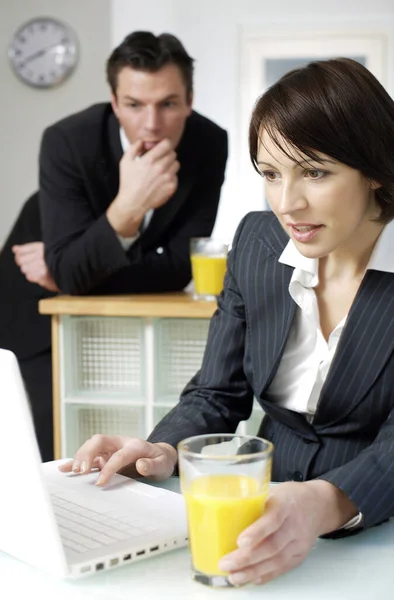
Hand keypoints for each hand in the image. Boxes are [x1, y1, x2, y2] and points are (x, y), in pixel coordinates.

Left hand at [12, 242, 58, 291]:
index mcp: (41, 248)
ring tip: (39, 270)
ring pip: (24, 269)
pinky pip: (29, 277)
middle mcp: (41, 256)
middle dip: (25, 263)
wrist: (71, 269)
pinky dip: (33, 277)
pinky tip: (40, 275)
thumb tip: (14, 249)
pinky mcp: (43, 277)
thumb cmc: (57, 260)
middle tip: (34, 265)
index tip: (21, 257)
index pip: (22, 251)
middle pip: (20, 260)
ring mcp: (42, 267)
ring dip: (30, 271)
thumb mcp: (44, 250)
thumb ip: (27, 249)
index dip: (19, 255)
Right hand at [58, 434, 177, 485]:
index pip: (118, 455)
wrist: (160, 455)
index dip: (109, 468)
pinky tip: (64, 467)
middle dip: (88, 454)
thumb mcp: (162, 464)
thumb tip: (141, 465)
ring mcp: (111, 448)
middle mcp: (120, 443)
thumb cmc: (160, 461)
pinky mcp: (105, 455)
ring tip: (71, 471)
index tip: (100, 482)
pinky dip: (76, 460)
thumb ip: (152, 465)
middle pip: (99, 441)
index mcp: (135, 445)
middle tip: (80, 471)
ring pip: (91, 446)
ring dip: (80, 456)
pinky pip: (89, 456)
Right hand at [107, 138, 179, 236]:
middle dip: (166, 155)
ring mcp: (167, 178)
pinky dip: (171, 177)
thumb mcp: (125, 162)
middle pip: (173, 153)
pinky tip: (162, 180)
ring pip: (176, 164)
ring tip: (161, 170)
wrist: (133, 202)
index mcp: (150, 160)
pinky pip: (176, 176)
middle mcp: (160, 168)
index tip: (162, 147)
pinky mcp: (171, 187)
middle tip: (160, 160)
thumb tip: (143, 141)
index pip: (167, 144)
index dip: (165, 144)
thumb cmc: (128, 182)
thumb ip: (134, 147)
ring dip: (170, 165)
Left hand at [218, 480, 357, 585]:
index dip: (256, 532)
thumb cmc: (290, 496)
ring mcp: (299, 542)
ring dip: (253, 572)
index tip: (239, 541)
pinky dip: (266, 575)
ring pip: (276, 561)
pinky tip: (252, 579)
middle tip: (226, 563)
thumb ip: (255, 502)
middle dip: (247, 558)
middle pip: (272, 545)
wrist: (319, 505)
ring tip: (234, 577)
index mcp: (285, 505)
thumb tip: (223, 513)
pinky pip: (282, 568)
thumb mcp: (273, 491)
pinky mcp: (299, 555)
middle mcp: (294, 525)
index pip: (272, 519)